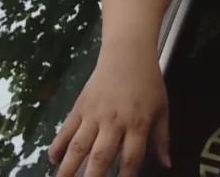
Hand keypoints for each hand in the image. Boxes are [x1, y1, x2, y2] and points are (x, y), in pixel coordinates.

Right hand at [49, 48, 169, 176]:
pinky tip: (53, 160)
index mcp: (138, 123)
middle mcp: (114, 121)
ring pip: (78, 146)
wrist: (127, 54)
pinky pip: (65, 130)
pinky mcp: (79, 108)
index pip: (131, 157)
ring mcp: (93, 115)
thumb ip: (162, 139)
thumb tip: (166, 164)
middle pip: (101, 156)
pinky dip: (57, 146)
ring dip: (69, 168)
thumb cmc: (148, 83)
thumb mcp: (162, 110)